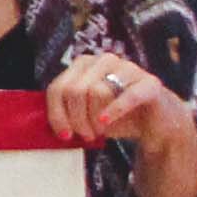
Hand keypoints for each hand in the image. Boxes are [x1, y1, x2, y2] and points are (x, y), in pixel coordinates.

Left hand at [47, 48, 192, 160]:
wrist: (156, 123)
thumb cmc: (116, 117)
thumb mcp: (86, 113)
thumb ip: (66, 111)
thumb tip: (40, 125)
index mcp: (84, 64)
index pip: (58, 88)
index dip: (56, 114)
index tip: (64, 135)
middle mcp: (104, 61)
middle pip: (75, 91)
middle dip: (76, 119)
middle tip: (86, 136)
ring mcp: (129, 68)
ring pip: (97, 91)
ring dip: (94, 119)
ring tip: (99, 132)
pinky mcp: (149, 83)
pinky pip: (127, 95)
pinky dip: (114, 110)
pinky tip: (107, 122)